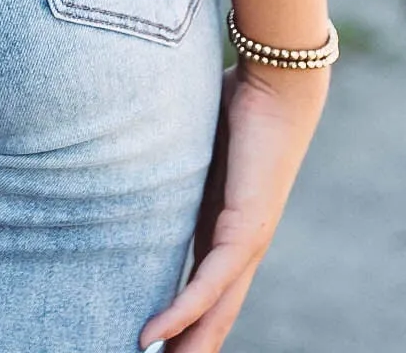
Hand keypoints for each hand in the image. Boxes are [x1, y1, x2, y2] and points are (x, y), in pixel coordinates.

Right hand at [141, 62, 328, 349]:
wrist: (279, 79)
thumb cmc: (236, 94)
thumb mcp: (190, 135)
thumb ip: (167, 149)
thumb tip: (126, 135)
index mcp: (224, 222)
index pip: (202, 284)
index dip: (182, 317)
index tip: (157, 341)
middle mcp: (240, 240)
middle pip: (213, 311)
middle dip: (188, 344)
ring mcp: (248, 239)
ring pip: (215, 310)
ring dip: (187, 344)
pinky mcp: (249, 228)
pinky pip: (211, 281)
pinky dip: (184, 310)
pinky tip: (159, 333)